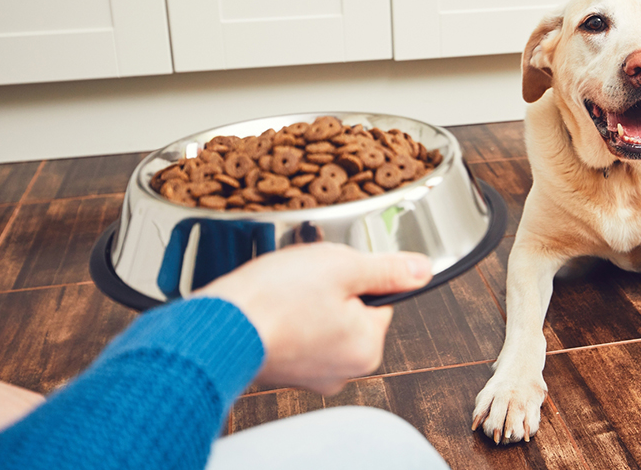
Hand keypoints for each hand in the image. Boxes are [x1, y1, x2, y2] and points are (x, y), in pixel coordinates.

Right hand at [194, 243, 430, 394]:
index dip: (354, 279)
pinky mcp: (283, 371)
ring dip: (305, 306)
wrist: (218, 324)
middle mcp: (343, 370)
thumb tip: (422, 270)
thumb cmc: (275, 299)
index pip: (378, 301)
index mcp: (367, 348)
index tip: (330, 274)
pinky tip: (270, 308)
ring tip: (283, 294)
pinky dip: (285, 321)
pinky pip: (295, 337)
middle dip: (329, 293)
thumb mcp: (343, 267)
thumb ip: (387, 270)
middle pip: (350, 314)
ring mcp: (310, 375)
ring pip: (321, 324)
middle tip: (303, 281)